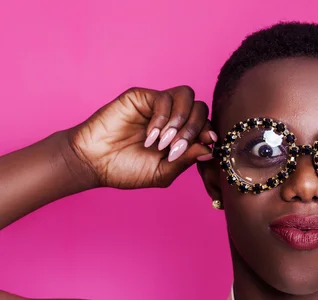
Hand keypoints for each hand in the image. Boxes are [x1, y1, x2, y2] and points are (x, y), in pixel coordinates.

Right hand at [63, 86, 214, 188]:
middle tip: (177, 147)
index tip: (208, 142)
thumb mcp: (162, 173)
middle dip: (195, 128)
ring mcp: (158, 106)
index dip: (209, 132)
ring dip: (181, 120)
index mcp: (180, 136)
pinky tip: (150, 136)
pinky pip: (163, 98)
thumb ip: (185, 160)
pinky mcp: (142, 97)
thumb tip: (209, 148)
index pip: (206, 125)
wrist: (94, 162)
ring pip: (186, 96)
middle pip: (200, 108)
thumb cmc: (126, 170)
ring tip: (164, 142)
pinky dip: (161, 118)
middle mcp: (172, 118)